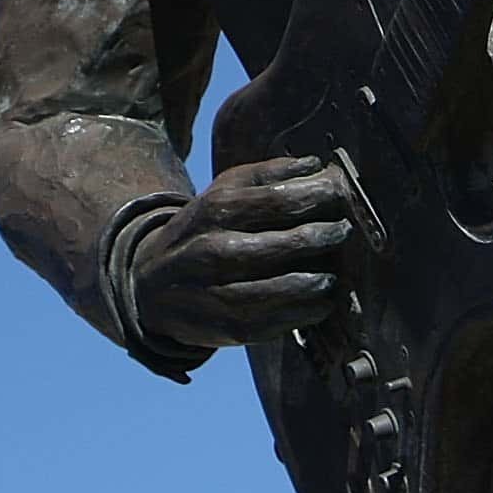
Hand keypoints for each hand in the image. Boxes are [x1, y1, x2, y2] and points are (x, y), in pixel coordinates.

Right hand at [131, 156, 354, 349]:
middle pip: (286, 243)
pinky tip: (321, 300)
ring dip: (320, 278)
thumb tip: (314, 165)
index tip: (340, 193)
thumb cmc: (201, 231)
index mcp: (214, 210)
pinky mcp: (229, 327)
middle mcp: (213, 250)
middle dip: (324, 236)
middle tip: (343, 230)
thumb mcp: (222, 192)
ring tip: (334, 271)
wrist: (149, 285)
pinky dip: (308, 310)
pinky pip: (281, 321)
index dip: (317, 196)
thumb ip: (267, 175)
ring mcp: (219, 292)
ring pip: (285, 287)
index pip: (278, 199)